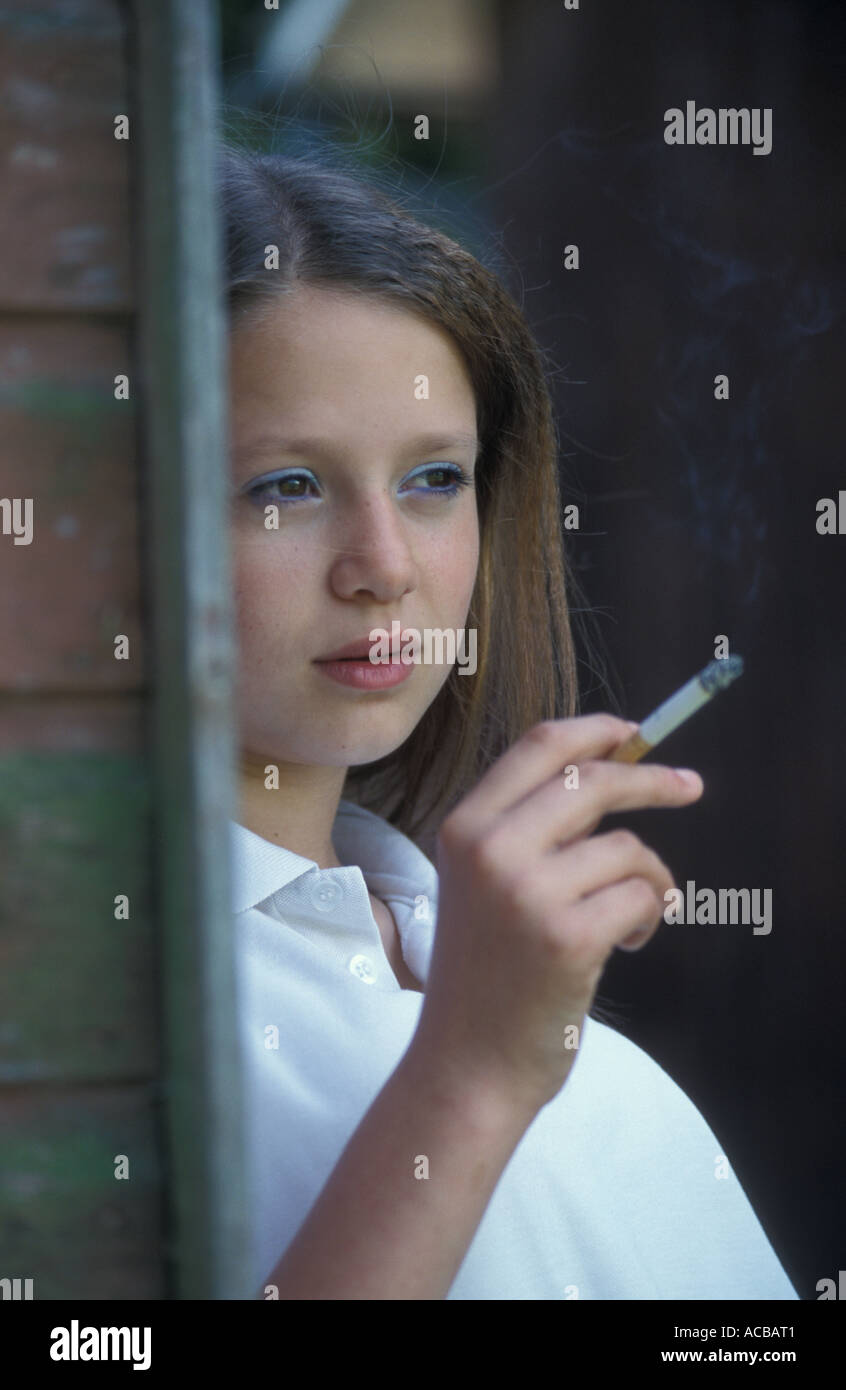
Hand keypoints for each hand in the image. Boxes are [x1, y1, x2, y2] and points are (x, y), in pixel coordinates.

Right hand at [411, 715, 702, 1113]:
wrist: (468, 1064)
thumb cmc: (486, 973)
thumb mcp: (484, 883)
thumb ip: (531, 828)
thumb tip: (611, 770)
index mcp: (464, 827)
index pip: (539, 747)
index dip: (594, 731)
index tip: (634, 733)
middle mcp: (489, 850)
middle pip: (592, 780)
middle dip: (652, 780)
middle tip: (690, 786)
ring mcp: (527, 892)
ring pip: (626, 848)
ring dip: (650, 879)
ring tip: (633, 916)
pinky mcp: (569, 936)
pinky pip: (641, 896)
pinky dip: (649, 917)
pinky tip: (626, 945)